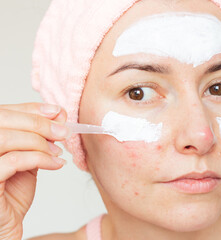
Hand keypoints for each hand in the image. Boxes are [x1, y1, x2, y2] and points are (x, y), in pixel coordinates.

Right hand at [0, 103, 67, 239]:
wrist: (6, 223)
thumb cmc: (12, 192)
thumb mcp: (27, 158)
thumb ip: (37, 138)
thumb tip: (58, 117)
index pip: (3, 112)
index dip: (30, 109)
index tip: (57, 112)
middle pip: (2, 119)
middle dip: (38, 123)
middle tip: (62, 132)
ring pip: (6, 137)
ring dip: (39, 141)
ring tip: (57, 151)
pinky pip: (13, 161)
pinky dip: (40, 158)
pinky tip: (56, 164)